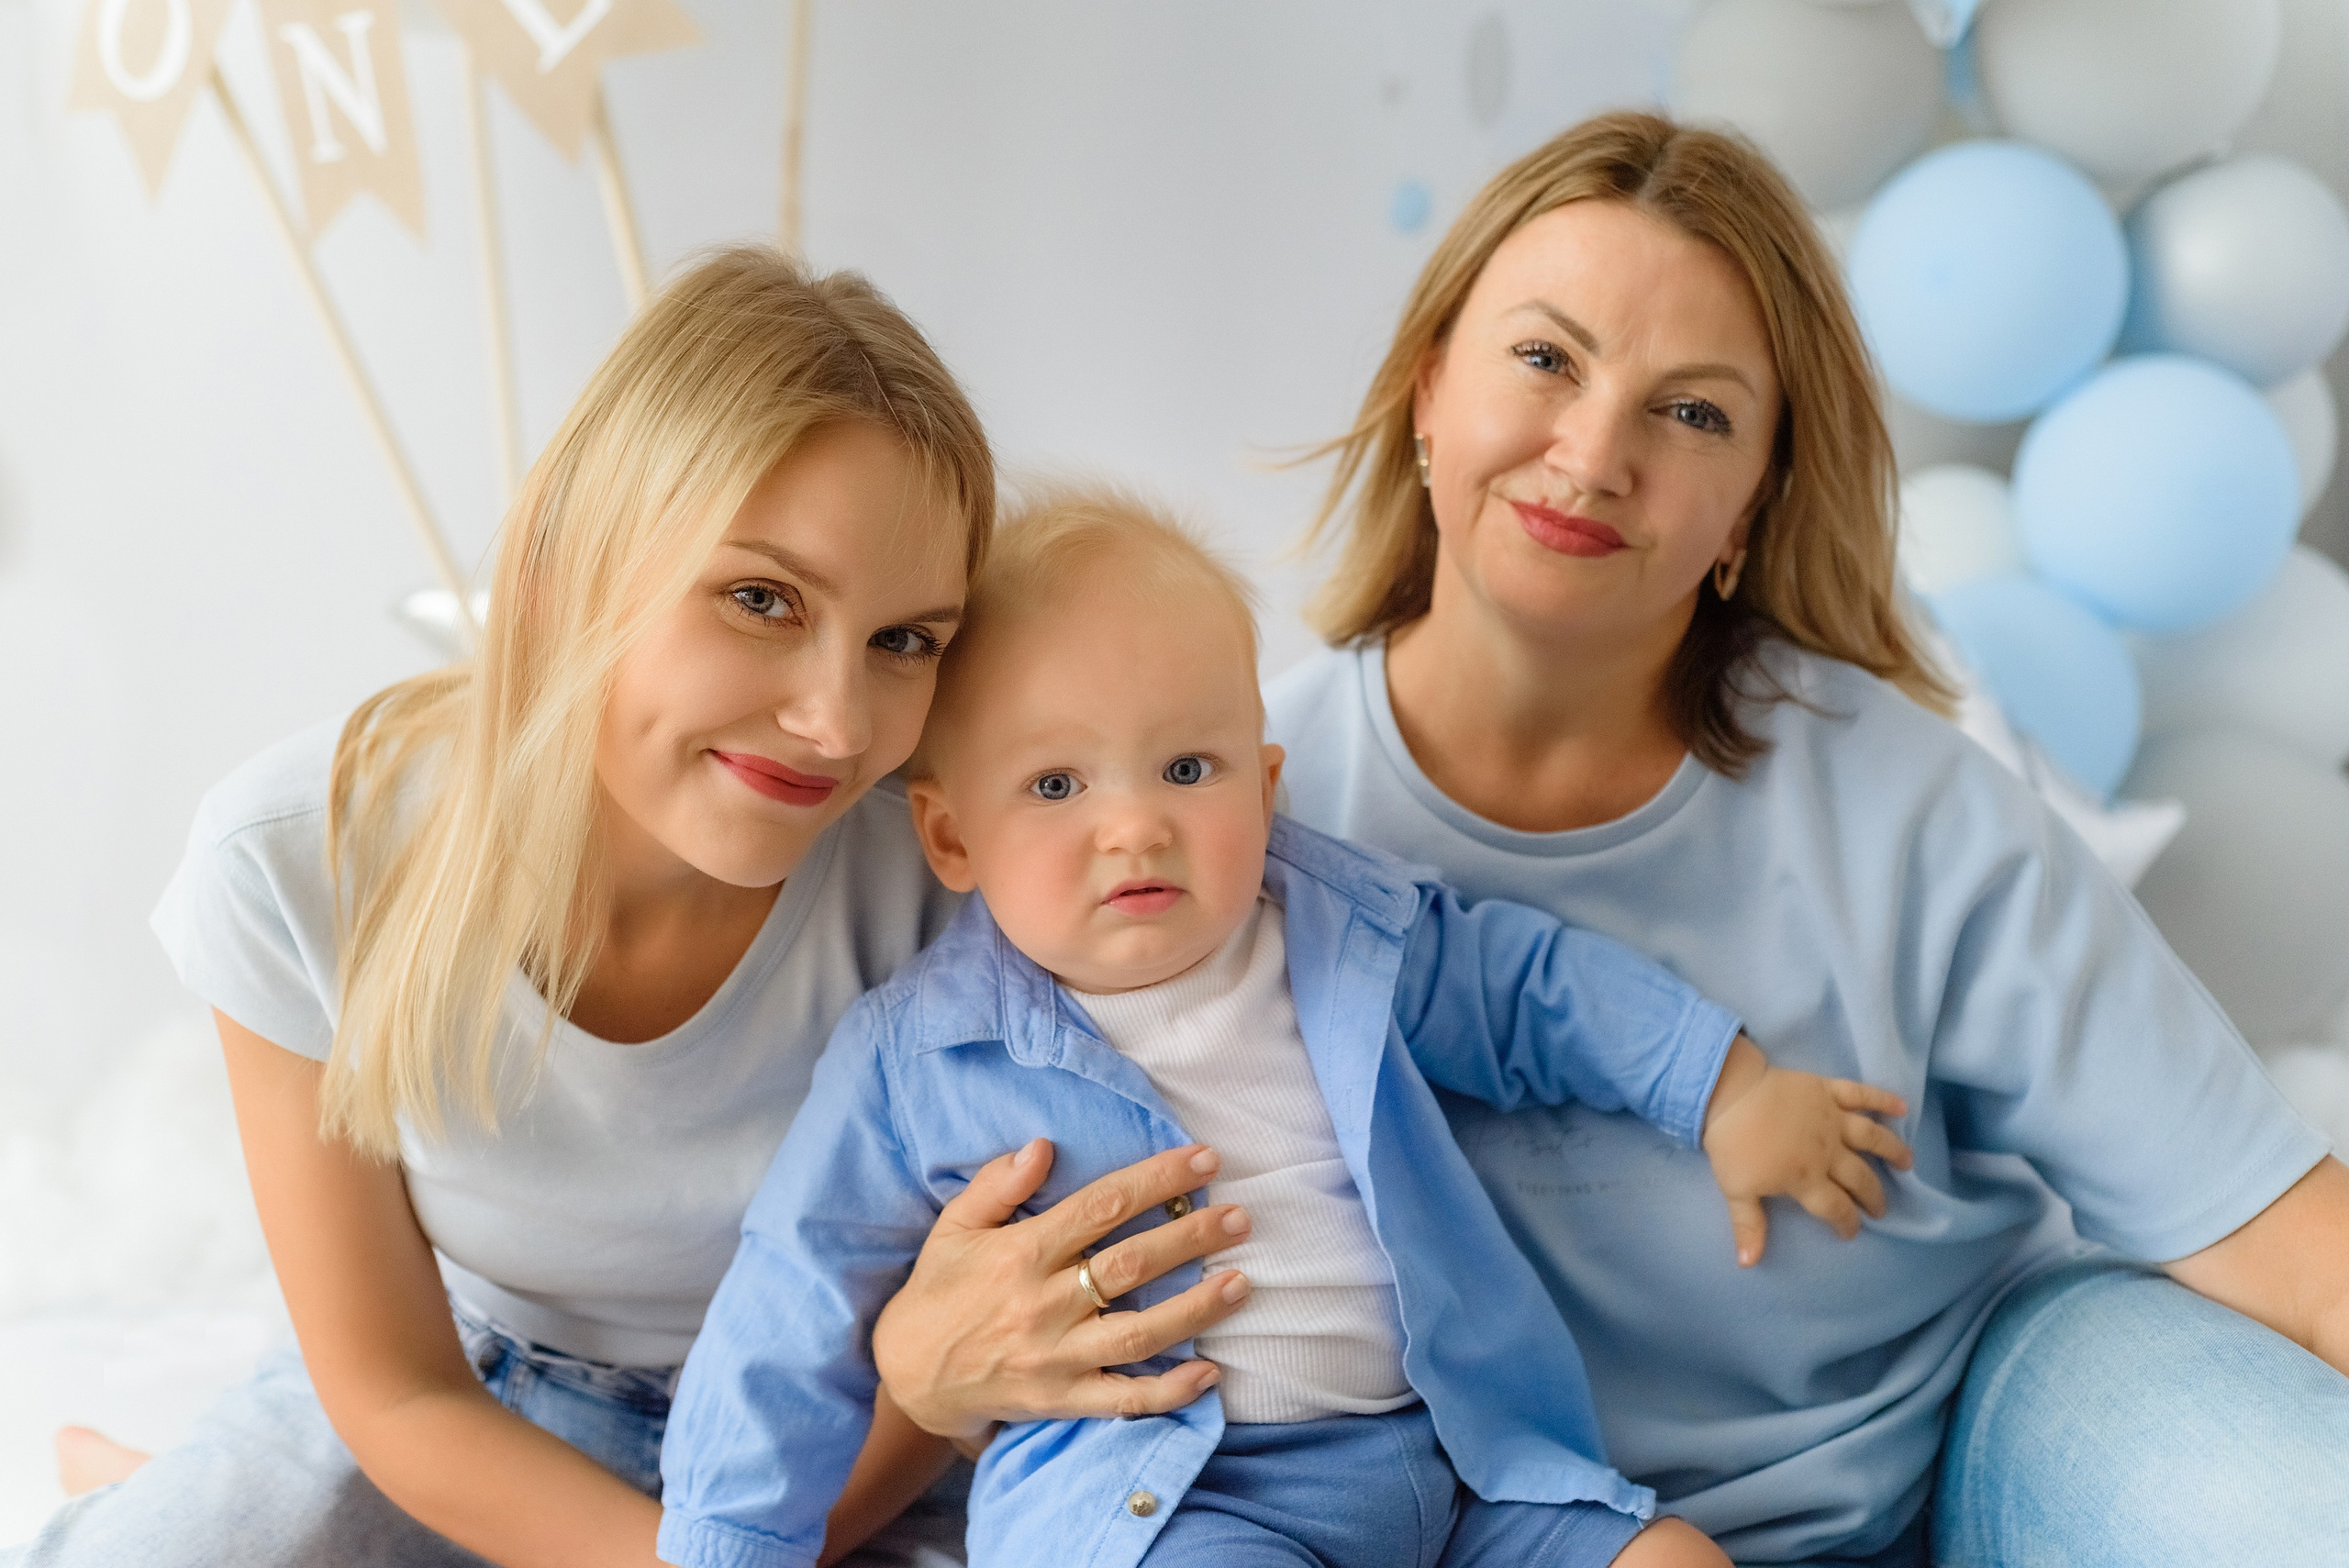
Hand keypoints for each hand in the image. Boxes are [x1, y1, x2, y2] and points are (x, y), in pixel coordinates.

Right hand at [870, 1138, 1253, 1444]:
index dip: (1157, 1181)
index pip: (1102, 1207)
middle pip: (1131, 1265)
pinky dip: (1169, 1391)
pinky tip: (1209, 1373)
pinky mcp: (1063, 1401)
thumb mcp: (954, 1226)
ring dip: (1195, 1309)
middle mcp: (1044, 1304)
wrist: (910, 1375)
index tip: (1204, 1161)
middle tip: (1240, 1218)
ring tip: (1241, 1284)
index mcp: (1022, 1253)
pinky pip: (1124, 1400)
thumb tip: (1042, 1146)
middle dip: (1191, 1237)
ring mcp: (1057, 1357)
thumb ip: (997, 1184)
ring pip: (1138, 1333)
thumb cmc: (940, 1290)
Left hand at [1701, 1036, 1912, 1266]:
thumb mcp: (1736, 1191)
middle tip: (1880, 1209)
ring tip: (1908, 1163)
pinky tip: (1902, 1106)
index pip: (1835, 1209)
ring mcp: (1831, 1119)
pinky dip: (1882, 1099)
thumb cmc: (1732, 1144)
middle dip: (1872, 1197)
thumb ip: (1748, 1227)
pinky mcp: (1827, 1091)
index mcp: (1806, 1179)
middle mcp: (1828, 1152)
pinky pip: (1861, 1095)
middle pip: (1859, 1179)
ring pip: (1872, 1138)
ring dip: (1893, 1151)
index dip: (1846, 1224)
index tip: (1851, 1233)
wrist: (1729, 1092)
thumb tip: (1748, 1264)